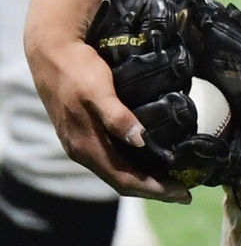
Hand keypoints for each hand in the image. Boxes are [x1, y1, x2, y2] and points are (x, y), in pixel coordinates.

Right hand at [24, 32, 191, 202]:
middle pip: (121, 179)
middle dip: (153, 187)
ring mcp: (81, 142)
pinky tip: (148, 154)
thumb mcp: (99, 89)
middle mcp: (83, 150)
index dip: (153, 188)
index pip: (123, 178)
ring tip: (171, 175)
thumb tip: (139, 140)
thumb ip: (116, 116)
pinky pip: (111, 156)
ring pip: (116, 169)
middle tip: (183, 191)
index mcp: (86, 145)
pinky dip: (132, 162)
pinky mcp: (84, 131)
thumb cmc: (78, 69)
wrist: (51, 53)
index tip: (180, 192)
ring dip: (143, 176)